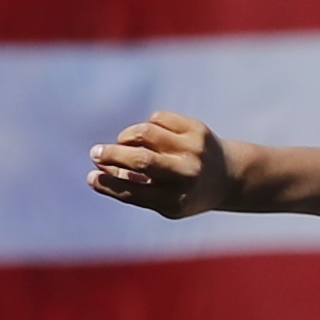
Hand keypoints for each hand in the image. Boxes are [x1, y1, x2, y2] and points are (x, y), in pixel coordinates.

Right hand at [84, 112, 231, 218]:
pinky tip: (150, 136)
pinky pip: (158, 119)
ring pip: (146, 133)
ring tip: (122, 143)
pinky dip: (146, 127)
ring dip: (126, 137)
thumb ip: (131, 187)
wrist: (228, 176)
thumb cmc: (184, 192)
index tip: (91, 176)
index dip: (108, 184)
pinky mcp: (196, 129)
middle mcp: (186, 175)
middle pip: (141, 160)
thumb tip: (97, 169)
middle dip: (112, 154)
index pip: (133, 191)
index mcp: (175, 200)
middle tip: (94, 153)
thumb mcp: (161, 199)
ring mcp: (193, 149)